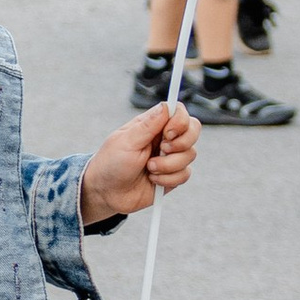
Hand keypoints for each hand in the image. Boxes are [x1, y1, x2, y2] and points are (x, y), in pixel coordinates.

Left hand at [79, 102, 198, 222]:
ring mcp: (170, 157)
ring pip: (190, 154)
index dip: (180, 121)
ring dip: (168, 165)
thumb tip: (165, 106)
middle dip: (181, 143)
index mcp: (152, 125)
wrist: (107, 193)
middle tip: (162, 150)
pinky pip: (185, 174)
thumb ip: (148, 125)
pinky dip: (168, 179)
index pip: (179, 112)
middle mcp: (164, 139)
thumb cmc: (111, 164)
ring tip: (148, 169)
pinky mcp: (172, 175)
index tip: (167, 134)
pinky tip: (153, 180)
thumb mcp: (126, 142)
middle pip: (193, 130)